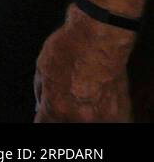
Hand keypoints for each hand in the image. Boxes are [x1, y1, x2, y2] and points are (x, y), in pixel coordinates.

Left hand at [33, 5, 134, 121]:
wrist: (100, 36)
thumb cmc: (70, 48)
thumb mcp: (42, 68)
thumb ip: (41, 93)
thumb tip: (41, 105)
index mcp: (57, 108)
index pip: (44, 125)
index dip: (45, 116)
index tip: (47, 112)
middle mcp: (80, 118)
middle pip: (66, 124)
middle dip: (64, 114)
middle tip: (69, 98)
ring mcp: (102, 117)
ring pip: (88, 124)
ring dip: (85, 115)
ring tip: (85, 95)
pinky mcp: (120, 112)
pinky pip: (108, 120)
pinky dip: (103, 112)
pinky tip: (99, 97)